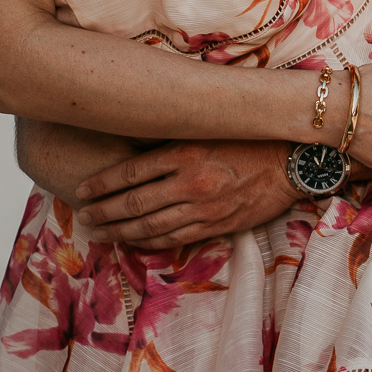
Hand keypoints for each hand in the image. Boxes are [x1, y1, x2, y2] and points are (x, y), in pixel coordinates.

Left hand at [75, 140, 298, 248]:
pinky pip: (174, 238)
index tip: (82, 190)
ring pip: (149, 225)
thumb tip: (133, 146)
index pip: (130, 172)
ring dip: (119, 231)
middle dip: (103, 211)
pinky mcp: (216, 225)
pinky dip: (148, 242)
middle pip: (133, 203)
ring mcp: (202, 208)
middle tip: (82, 216)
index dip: (102, 184)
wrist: (290, 161)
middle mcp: (189, 183)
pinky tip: (132, 242)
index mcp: (184, 152)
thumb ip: (173, 140)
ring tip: (98, 233)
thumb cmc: (247, 138)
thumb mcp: (207, 128)